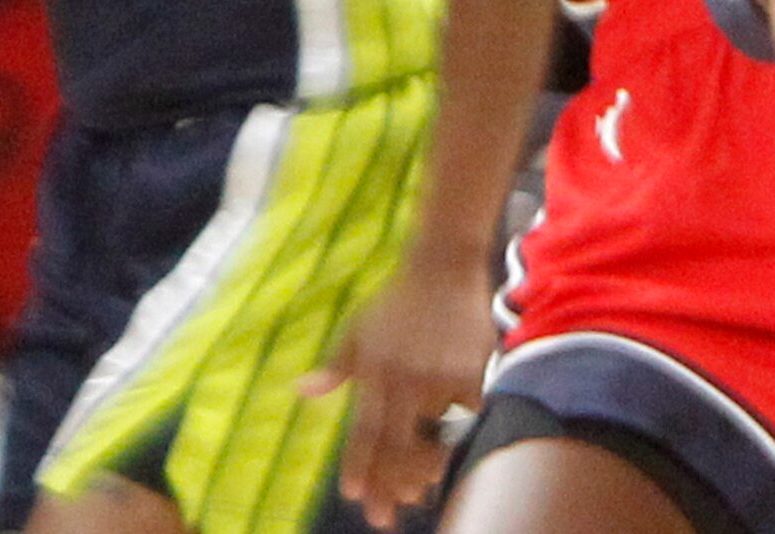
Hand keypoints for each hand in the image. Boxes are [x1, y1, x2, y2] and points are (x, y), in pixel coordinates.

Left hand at [305, 252, 495, 528]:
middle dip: (390, 487)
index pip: (364, 431)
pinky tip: (447, 449)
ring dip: (425, 469)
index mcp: (374, 370)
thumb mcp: (358, 330)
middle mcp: (405, 377)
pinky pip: (465, 412)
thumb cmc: (397, 300)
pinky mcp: (472, 368)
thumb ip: (335, 367)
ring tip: (417, 493)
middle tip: (385, 516)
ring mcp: (440, 375)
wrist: (444, 265)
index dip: (360, 467)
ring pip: (435, 434)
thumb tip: (303, 391)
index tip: (356, 497)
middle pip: (399, 446)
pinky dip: (455, 431)